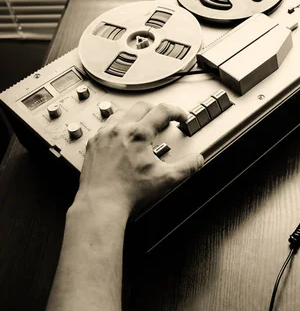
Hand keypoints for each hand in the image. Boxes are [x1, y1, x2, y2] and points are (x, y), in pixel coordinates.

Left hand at [73, 101, 203, 217]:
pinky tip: (122, 139)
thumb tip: (197, 160)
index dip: (176, 111)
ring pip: (121, 114)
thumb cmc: (128, 192)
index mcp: (138, 134)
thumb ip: (186, 167)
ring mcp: (103, 136)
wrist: (101, 204)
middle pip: (141, 106)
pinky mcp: (93, 144)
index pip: (162, 111)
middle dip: (156, 111)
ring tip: (142, 128)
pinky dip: (117, 128)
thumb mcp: (165, 179)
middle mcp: (119, 130)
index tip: (181, 117)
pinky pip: (106, 127)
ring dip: (135, 117)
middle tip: (164, 121)